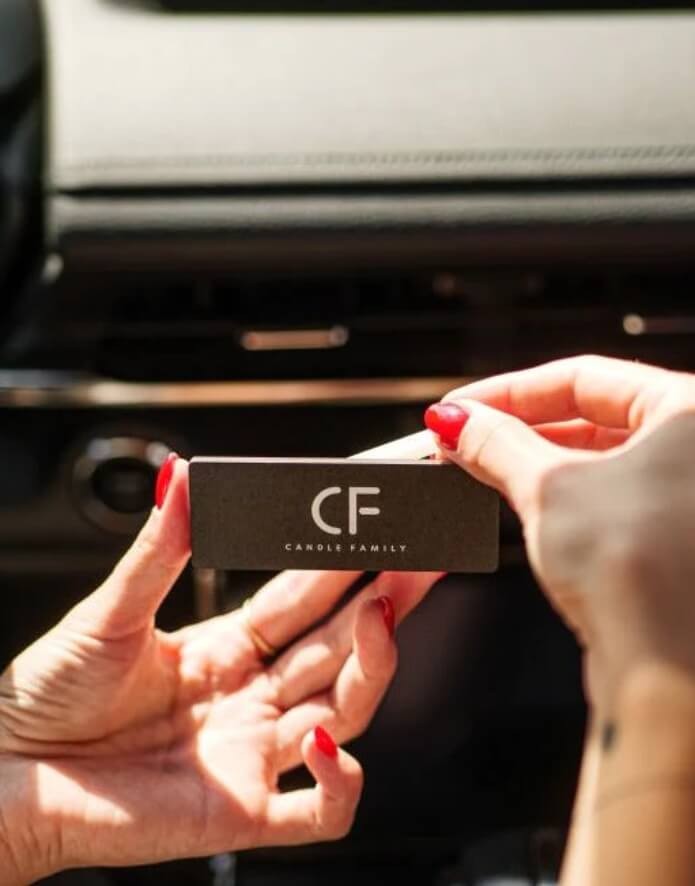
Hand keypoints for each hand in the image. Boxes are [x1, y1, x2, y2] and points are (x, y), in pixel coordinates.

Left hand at [0, 456, 440, 879]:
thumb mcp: (111, 612)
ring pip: (343, 712)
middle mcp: (250, 700)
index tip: (377, 526)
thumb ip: (159, 550)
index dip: (346, 565)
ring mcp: (252, 757)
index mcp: (226, 649)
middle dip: (384, 601)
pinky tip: (324, 741)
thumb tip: (182, 476)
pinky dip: (336, 782)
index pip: (305, 599)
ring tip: (381, 617)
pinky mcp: (242, 815)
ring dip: (371, 668)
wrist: (4, 776)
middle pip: (339, 649)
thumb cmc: (47, 695)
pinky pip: (316, 811)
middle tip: (420, 558)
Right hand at [425, 355, 694, 713]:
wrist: (664, 671)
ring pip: (595, 458)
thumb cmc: (635, 572)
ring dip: (532, 460)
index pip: (584, 377)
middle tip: (462, 438)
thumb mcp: (547, 487)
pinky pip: (603, 494)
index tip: (462, 406)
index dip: (511, 390)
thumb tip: (457, 422)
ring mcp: (684, 496)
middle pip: (590, 416)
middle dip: (517, 427)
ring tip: (477, 465)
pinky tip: (514, 497)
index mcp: (691, 411)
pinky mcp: (668, 538)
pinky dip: (557, 492)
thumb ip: (496, 443)